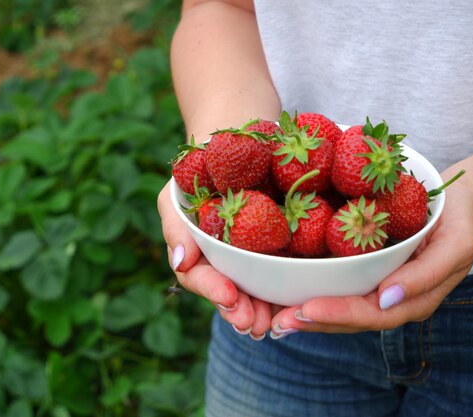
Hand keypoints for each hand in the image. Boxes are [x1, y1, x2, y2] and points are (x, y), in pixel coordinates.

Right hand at [158, 182, 282, 338]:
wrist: (235, 140)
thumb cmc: (197, 168)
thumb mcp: (176, 193)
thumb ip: (175, 226)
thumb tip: (180, 262)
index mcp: (195, 251)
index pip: (197, 277)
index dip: (212, 289)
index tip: (229, 296)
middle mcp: (221, 259)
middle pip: (227, 293)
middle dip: (239, 311)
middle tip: (254, 325)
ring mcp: (249, 255)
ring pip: (254, 289)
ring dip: (263, 311)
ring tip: (275, 323)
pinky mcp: (279, 246)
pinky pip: (283, 270)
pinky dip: (287, 289)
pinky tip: (296, 302)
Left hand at [270, 180, 472, 334]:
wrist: (457, 204)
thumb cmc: (458, 222)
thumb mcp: (454, 246)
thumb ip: (424, 275)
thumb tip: (388, 299)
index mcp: (411, 300)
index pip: (370, 314)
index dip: (338, 314)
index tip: (306, 309)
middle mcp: (388, 300)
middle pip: (347, 318)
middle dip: (312, 320)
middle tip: (277, 321)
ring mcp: (375, 287)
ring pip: (337, 306)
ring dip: (305, 312)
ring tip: (272, 315)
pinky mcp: (362, 271)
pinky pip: (335, 285)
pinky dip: (310, 289)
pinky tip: (284, 291)